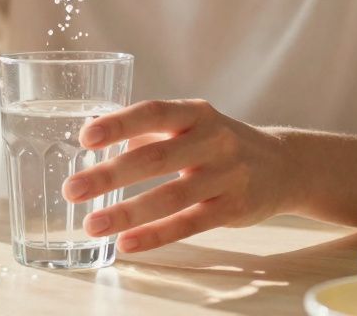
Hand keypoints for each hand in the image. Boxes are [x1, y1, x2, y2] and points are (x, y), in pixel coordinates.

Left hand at [62, 99, 288, 253]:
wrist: (284, 165)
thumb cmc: (220, 144)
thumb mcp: (192, 125)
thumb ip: (149, 130)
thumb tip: (94, 136)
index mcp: (195, 113)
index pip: (153, 112)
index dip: (119, 124)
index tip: (85, 138)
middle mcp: (212, 140)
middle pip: (155, 157)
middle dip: (110, 174)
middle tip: (72, 189)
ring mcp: (226, 176)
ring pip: (171, 196)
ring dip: (127, 212)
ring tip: (92, 224)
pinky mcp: (233, 209)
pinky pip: (188, 224)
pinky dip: (156, 235)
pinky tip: (127, 243)